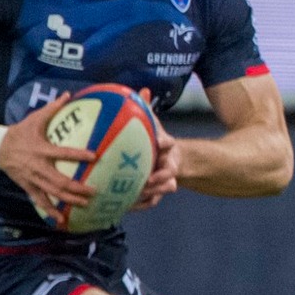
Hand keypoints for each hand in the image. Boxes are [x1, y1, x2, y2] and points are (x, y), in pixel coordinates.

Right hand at [0, 95, 96, 221]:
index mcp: (41, 149)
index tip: (95, 157)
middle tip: (95, 191)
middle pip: (60, 180)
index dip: (79, 155)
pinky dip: (50, 210)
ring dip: (69, 200)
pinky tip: (62, 219)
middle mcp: (37, 167)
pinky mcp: (27, 186)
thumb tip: (68, 94)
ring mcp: (32, 179)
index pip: (63, 152)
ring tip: (86, 204)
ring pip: (52, 193)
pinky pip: (40, 201)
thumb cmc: (20, 132)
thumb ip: (53, 108)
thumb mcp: (34, 119)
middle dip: (78, 188)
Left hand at [131, 89, 181, 211]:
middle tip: (144, 178)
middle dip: (158, 177)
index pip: (169, 143)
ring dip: (150, 192)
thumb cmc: (156, 141)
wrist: (172, 160)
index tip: (158, 141)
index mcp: (167, 147)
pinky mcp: (157, 192)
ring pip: (163, 189)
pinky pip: (151, 201)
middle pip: (169, 173)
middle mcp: (169, 164)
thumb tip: (144, 89)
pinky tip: (122, 205)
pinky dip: (140, 203)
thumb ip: (148, 111)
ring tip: (132, 195)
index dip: (164, 143)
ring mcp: (165, 180)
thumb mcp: (154, 125)